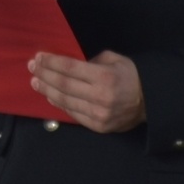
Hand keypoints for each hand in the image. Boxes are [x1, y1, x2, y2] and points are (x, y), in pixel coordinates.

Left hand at [29, 50, 146, 133]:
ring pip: (65, 101)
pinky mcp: (97, 126)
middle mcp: (100, 97)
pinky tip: (50, 96)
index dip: (51, 62)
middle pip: (63, 85)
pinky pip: (73, 114)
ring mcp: (98, 114)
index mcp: (104, 77)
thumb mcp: (113, 59)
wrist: (151, 101)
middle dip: (44, 75)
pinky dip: (59, 104)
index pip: (70, 68)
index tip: (39, 57)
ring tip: (36, 82)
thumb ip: (90, 62)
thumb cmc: (130, 76)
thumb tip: (68, 66)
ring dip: (47, 91)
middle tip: (32, 68)